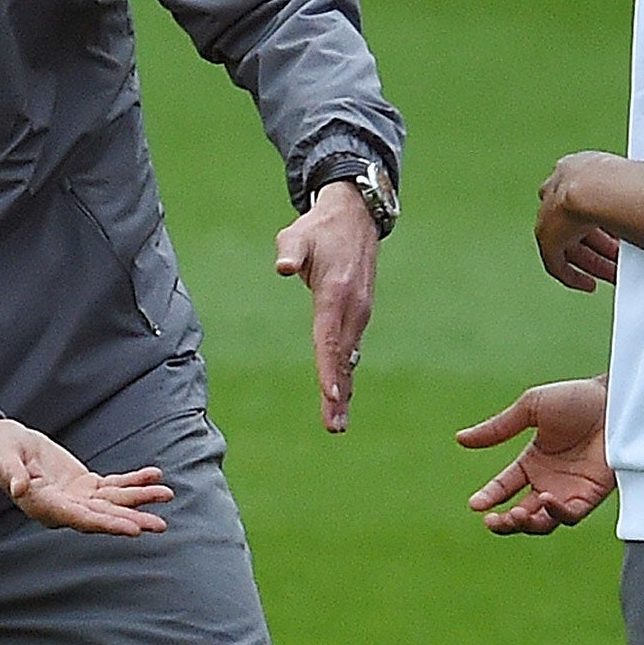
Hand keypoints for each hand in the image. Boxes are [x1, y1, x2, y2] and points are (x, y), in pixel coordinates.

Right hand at [0, 413, 172, 535]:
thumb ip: (11, 473)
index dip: (107, 524)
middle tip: (159, 525)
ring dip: (139, 499)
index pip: (80, 519)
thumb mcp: (3, 457)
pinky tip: (153, 476)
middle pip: (102, 516)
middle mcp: (63, 507)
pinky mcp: (83, 485)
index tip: (132, 529)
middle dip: (132, 519)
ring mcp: (75, 497)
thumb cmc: (0, 450)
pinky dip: (133, 481)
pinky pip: (112, 485)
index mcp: (44, 506)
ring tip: (166, 495)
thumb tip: (18, 487)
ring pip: (112, 502)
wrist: (2, 444)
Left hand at [275, 180, 378, 432]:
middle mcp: (353, 307)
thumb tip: (284, 268)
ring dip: (344, 389)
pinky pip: (351, 348)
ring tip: (337, 422)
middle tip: (333, 426)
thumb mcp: (298, 234)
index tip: (330, 394)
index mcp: (336, 292)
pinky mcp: (359, 314)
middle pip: (343, 356)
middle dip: (338, 392)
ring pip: (350, 356)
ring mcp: (359, 312)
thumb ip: (290, 251)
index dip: (330, 368)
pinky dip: (346, 373)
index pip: (330, 337)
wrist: (354, 218)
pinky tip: (341, 396)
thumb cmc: (318, 229)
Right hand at [457, 376, 613, 534]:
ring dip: (527, 524)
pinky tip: (546, 501)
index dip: (488, 497)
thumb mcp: (530, 409)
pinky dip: (556, 514)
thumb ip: (497, 428)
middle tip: (493, 521)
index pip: (504, 487)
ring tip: (516, 514)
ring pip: (543, 522)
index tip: (475, 504)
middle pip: (521, 513)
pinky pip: (570, 516)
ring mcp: (569, 491)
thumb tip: (460, 440)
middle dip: (504, 522)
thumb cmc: (576, 399)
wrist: (615, 401)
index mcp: (532, 462)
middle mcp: (548, 481)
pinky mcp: (590, 496)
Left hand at [535, 151, 643, 287]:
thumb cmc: (625, 178)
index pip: (590, 197)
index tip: (623, 234)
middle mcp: (558, 188)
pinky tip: (588, 285)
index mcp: (577, 168)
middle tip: (620, 259)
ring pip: (569, 244)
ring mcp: (548, 213)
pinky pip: (556, 263)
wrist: (597, 186)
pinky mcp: (545, 236)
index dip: (609, 219)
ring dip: (592, 261)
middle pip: (578, 223)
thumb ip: (642, 194)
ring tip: (612, 274)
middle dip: (602, 244)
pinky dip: (572, 275)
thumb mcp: (636, 181)